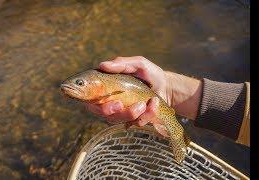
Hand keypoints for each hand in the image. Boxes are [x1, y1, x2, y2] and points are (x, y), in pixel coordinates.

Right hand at [86, 56, 201, 128]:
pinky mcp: (134, 120)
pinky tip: (154, 103)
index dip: (95, 106)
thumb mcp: (138, 64)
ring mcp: (122, 113)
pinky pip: (135, 122)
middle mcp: (110, 102)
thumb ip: (121, 64)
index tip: (114, 102)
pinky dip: (147, 114)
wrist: (168, 86)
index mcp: (106, 88)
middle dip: (114, 112)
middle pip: (103, 114)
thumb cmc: (150, 73)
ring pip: (119, 120)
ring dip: (133, 113)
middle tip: (122, 105)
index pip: (91, 101)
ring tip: (149, 102)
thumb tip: (102, 65)